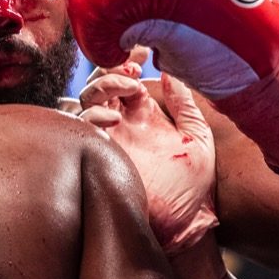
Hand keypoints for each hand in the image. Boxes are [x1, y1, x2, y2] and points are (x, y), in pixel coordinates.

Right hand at [79, 47, 216, 253]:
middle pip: (100, 84)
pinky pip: (80, 128)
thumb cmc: (194, 187)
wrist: (185, 224)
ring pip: (85, 101)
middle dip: (112, 71)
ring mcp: (107, 139)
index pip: (125, 78)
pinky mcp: (98, 154)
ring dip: (103, 88)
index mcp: (142, 116)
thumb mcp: (198, 137)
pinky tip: (115, 119)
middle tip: (133, 71)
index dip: (129, 61)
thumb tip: (173, 72)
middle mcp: (120, 125)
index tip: (144, 54)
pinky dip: (93, 116)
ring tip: (128, 90)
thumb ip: (185, 106)